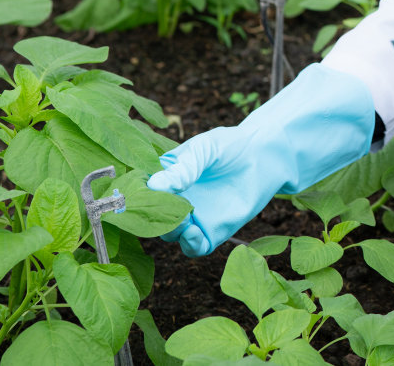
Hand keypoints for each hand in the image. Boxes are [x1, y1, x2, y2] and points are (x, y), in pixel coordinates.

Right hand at [147, 63, 374, 255]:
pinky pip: (194, 247)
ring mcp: (192, 218)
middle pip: (151, 217)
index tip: (129, 197)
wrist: (264, 156)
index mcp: (165, 178)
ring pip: (170, 234)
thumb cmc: (231, 146)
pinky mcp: (212, 231)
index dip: (133, 196)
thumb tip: (154, 185)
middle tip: (158, 210)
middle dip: (150, 217)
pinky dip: (189, 244)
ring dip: (170, 230)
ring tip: (182, 217)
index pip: (141, 191)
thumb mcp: (204, 149)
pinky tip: (194, 231)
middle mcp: (174, 201)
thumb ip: (183, 167)